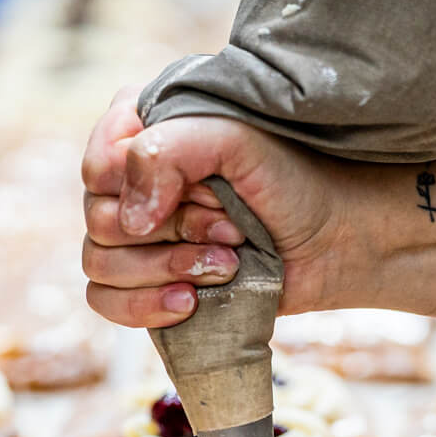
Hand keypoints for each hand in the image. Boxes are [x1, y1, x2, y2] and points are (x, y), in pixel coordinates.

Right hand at [81, 85, 349, 327]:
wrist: (338, 241)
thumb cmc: (294, 181)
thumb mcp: (234, 139)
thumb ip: (167, 152)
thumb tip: (130, 221)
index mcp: (146, 130)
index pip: (97, 163)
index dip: (142, 187)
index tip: (207, 189)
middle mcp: (133, 181)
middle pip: (97, 218)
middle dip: (171, 231)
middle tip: (231, 228)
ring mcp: (139, 235)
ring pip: (98, 262)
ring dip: (167, 268)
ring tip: (226, 265)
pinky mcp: (150, 281)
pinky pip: (104, 301)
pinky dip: (144, 306)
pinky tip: (191, 301)